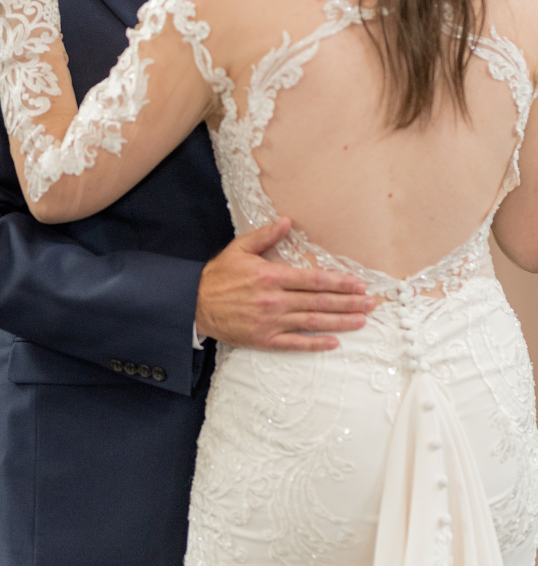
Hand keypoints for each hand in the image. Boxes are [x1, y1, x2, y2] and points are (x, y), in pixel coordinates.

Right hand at [195, 217, 376, 350]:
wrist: (194, 304)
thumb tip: (287, 221)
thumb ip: (265, 236)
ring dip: (340, 321)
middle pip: (319, 302)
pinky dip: (316, 343)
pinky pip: (295, 343)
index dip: (340, 283)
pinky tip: (334, 342)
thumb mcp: (238, 250)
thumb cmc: (218, 276)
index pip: (314, 280)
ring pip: (313, 322)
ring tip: (361, 321)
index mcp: (270, 276)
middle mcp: (274, 299)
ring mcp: (270, 321)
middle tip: (371, 304)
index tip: (359, 285)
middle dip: (348, 303)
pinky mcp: (264, 339)